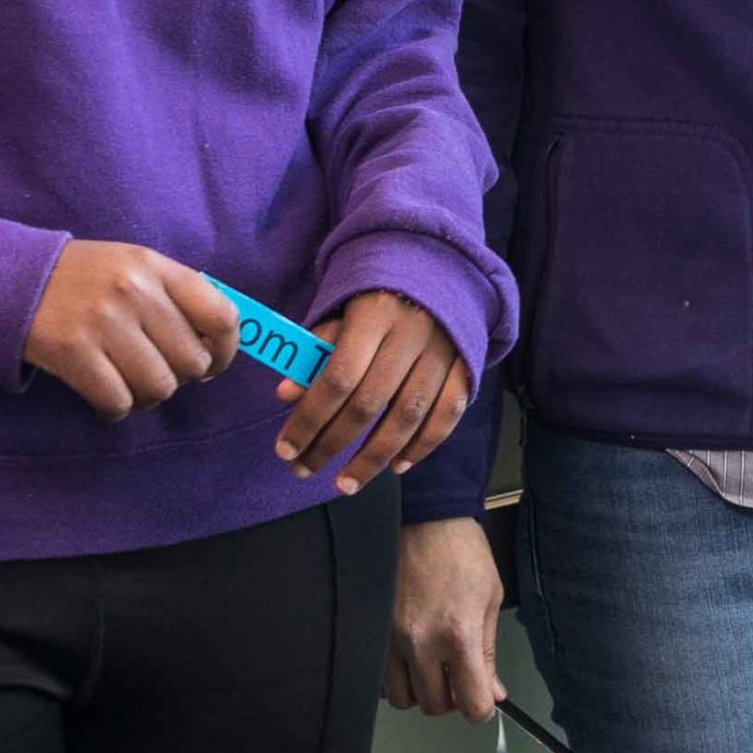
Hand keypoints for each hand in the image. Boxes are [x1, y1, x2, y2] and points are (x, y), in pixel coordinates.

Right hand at [23, 241, 239, 420]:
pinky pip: (119, 403)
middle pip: (192, 363)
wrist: (14, 280)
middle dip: (179, 376)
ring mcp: (103, 322)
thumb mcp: (133, 267)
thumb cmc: (85, 278)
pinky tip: (103, 391)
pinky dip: (115, 407)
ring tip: (126, 379)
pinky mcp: (75, 353)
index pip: (221, 316)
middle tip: (155, 368)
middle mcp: (133, 291)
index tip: (211, 362)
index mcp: (154, 266)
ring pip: (159, 388)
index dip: (225, 351)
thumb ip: (175, 297)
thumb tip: (214, 352)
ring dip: (147, 394)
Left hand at [273, 290, 468, 493]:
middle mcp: (411, 335)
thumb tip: (285, 394)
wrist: (438, 269)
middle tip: (304, 470)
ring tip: (345, 483)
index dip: (310, 417)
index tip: (286, 448)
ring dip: (374, 458)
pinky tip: (394, 466)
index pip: (338, 376)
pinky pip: (446, 416)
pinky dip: (421, 446)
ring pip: (408, 417)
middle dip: (332, 443)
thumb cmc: (377, 297)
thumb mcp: (343, 310)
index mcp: (374, 315)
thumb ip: (316, 350)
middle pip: (369, 402)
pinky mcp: (466, 369)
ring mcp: (443, 354)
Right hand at [386, 518, 506, 720]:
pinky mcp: (372, 625)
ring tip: (428, 665)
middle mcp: (420, 641)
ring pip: (401, 697)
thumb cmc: (461, 551)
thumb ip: (489, 652)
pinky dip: (394, 674)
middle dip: (449, 697)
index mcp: (458, 635)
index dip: (481, 706)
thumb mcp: (490, 599)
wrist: (422, 514)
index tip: (482, 693)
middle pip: (434, 706)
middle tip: (454, 674)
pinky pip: (378, 673)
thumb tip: (493, 691)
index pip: (472, 705)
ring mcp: (390, 634)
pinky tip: (407, 654)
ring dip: (417, 689)